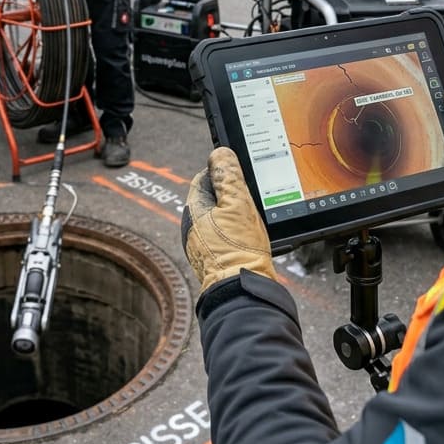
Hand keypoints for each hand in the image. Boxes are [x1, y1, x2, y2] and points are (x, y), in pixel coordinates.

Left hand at [181, 147, 276, 293]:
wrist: (241, 290)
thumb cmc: (238, 249)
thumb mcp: (237, 203)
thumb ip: (227, 176)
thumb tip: (219, 153)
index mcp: (193, 209)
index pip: (204, 176)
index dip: (224, 173)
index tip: (241, 176)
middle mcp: (192, 226)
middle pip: (213, 197)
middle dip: (231, 196)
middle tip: (250, 200)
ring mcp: (202, 243)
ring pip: (220, 217)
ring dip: (235, 215)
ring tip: (251, 222)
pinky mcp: (214, 257)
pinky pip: (225, 235)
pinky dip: (237, 232)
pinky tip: (249, 238)